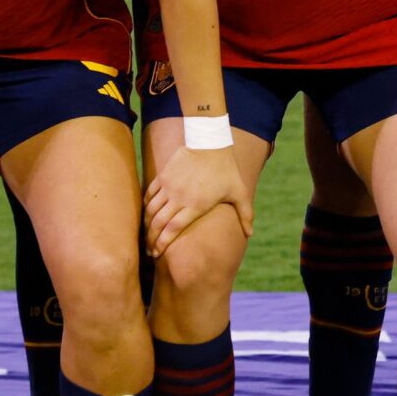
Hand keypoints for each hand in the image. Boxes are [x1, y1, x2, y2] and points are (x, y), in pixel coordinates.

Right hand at [144, 140, 252, 254]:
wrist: (209, 142)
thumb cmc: (226, 169)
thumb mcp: (239, 192)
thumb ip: (246, 214)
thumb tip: (250, 233)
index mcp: (195, 205)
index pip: (172, 229)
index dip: (162, 243)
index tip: (156, 253)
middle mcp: (179, 198)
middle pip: (157, 223)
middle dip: (151, 239)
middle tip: (149, 250)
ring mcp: (169, 186)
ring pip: (150, 210)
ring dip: (146, 225)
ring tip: (147, 234)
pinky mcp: (163, 176)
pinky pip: (149, 195)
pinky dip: (146, 206)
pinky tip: (147, 214)